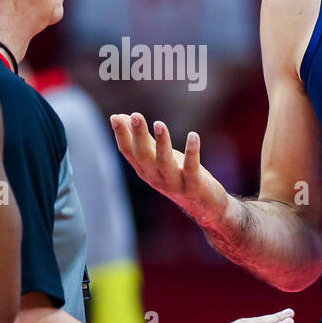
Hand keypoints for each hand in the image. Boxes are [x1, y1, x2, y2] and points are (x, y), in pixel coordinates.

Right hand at [110, 112, 230, 224]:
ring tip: (159, 124)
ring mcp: (174, 184)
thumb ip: (142, 139)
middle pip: (143, 156)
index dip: (122, 135)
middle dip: (138, 136)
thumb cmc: (179, 176)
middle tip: (135, 115)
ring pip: (164, 163)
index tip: (116, 117)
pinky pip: (191, 168)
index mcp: (145, 170)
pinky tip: (193, 136)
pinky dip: (192, 152)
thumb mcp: (158, 157)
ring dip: (162, 143)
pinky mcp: (194, 186)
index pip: (129, 153)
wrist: (206, 206)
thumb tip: (120, 117)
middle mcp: (156, 178)